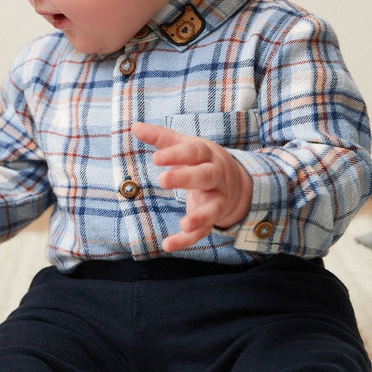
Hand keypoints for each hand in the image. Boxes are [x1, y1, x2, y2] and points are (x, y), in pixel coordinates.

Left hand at [132, 121, 252, 251]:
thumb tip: (135, 126)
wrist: (237, 182)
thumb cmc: (201, 160)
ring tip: (184, 224)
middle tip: (162, 180)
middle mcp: (216, 176)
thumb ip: (161, 138)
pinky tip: (168, 245)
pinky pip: (203, 232)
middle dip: (186, 178)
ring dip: (200, 216)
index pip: (193, 152)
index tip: (156, 157)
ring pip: (213, 208)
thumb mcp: (186, 145)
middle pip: (206, 176)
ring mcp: (218, 199)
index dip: (176, 154)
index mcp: (206, 155)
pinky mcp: (214, 218)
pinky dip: (187, 240)